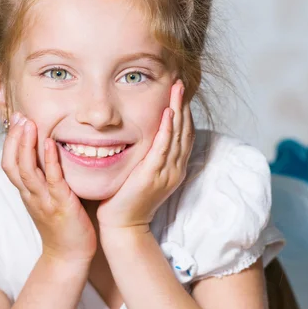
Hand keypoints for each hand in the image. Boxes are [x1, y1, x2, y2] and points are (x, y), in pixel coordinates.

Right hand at [1, 112, 97, 261]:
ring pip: (26, 170)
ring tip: (29, 123)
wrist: (70, 257)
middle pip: (12, 163)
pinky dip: (48, 161)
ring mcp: (44, 201)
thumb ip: (47, 180)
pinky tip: (50, 144)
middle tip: (19, 116)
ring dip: (26, 145)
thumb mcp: (49, 200)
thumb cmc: (64, 226)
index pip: (10, 164)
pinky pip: (52, 180)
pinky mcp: (61, 205)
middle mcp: (30, 196)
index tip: (16, 121)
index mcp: (27, 193)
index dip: (10, 142)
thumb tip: (51, 157)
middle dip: (14, 138)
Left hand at [97, 79, 194, 231]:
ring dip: (178, 111)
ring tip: (176, 90)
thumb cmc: (127, 199)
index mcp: (174, 168)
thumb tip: (144, 137)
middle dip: (183, 105)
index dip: (184, 112)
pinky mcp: (152, 176)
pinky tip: (167, 114)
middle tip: (180, 83)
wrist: (123, 225)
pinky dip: (167, 130)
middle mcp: (174, 169)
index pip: (184, 135)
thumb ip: (147, 157)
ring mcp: (166, 173)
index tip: (179, 93)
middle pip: (184, 131)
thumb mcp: (142, 174)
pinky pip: (163, 149)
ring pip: (177, 136)